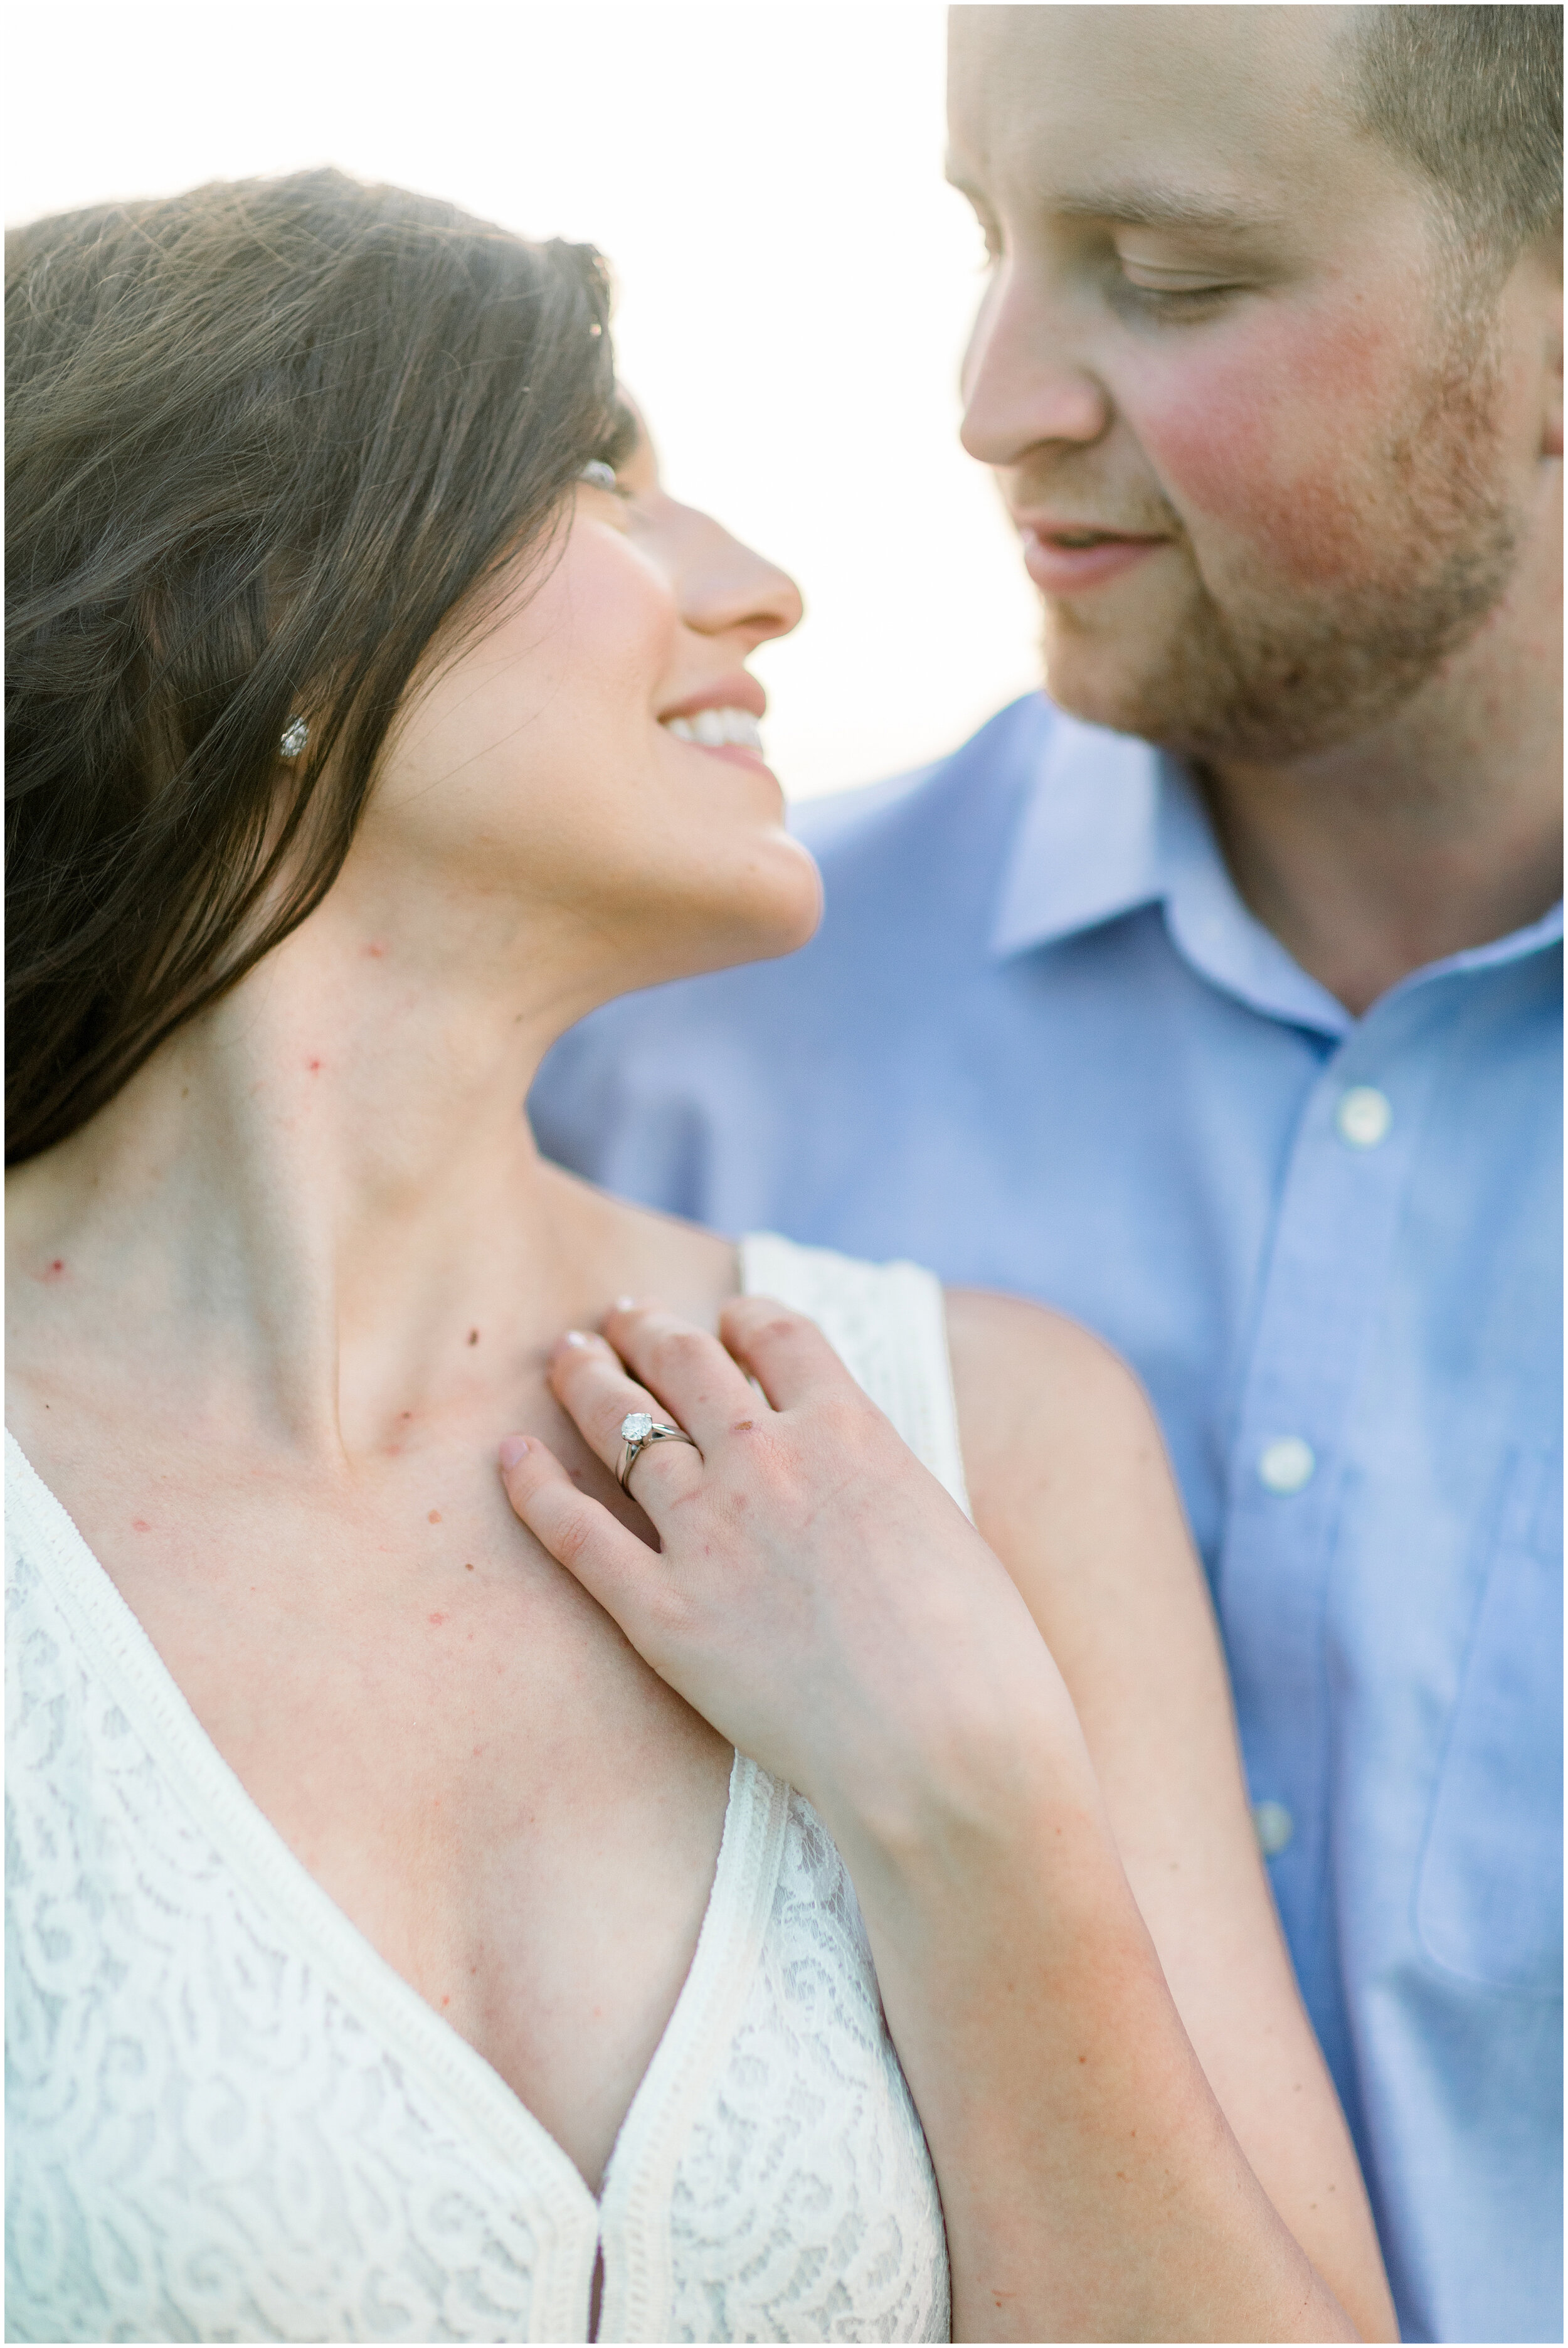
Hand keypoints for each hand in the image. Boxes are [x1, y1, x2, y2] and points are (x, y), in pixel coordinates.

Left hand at [498, 1296, 1072, 1858]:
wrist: (948, 1745)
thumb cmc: (982, 1657)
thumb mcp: (946, 1530)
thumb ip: (884, 1490)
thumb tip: (863, 1486)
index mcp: (850, 1429)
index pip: (779, 1336)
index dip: (743, 1319)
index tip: (724, 1321)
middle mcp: (769, 1458)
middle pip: (686, 1361)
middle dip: (648, 1330)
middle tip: (621, 1319)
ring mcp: (708, 1531)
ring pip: (624, 1425)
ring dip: (588, 1379)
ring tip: (567, 1356)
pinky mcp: (664, 1614)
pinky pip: (579, 1534)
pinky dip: (537, 1490)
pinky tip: (510, 1458)